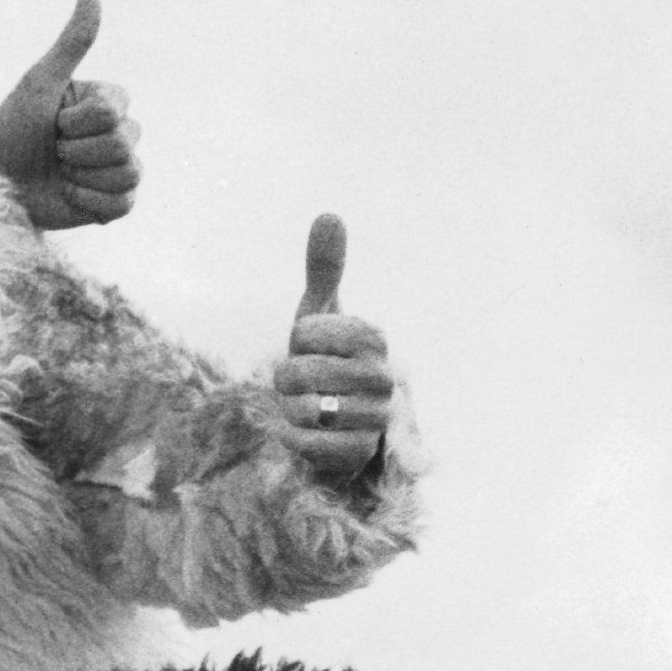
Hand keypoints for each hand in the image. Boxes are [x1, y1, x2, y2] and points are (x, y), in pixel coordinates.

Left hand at [0, 0, 140, 230]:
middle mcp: (119, 131)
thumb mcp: (38, 83)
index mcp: (107, 101)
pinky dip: (87, 201)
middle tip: (52, 151)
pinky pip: (122, 204)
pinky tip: (68, 194)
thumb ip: (72, 42)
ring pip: (127, 173)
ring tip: (59, 172)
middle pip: (123, 142)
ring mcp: (120, 167)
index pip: (112, 111)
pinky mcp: (115, 202)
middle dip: (76, 150)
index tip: (52, 122)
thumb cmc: (11, 131)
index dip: (75, 122)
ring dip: (81, 176)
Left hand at [272, 214, 393, 484]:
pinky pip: (308, 445)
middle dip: (287, 377)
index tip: (308, 345)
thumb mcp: (320, 315)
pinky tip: (302, 431)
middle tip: (300, 381)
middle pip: (301, 372)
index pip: (309, 330)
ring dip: (289, 409)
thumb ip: (324, 269)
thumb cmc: (326, 361)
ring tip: (305, 406)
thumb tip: (329, 215)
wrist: (337, 424)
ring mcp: (376, 417)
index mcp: (373, 339)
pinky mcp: (361, 456)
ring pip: (305, 409)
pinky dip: (292, 438)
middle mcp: (384, 377)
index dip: (295, 340)